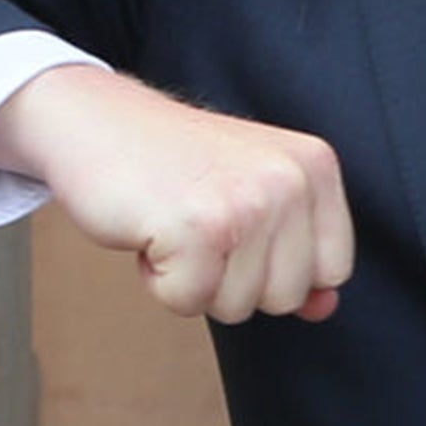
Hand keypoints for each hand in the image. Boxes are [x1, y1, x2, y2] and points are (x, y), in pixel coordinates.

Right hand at [0, 65, 351, 322]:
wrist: (93, 118)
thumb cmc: (168, 160)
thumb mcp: (248, 192)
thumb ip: (295, 248)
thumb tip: (323, 308)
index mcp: (313, 166)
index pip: (332, 269)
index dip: (274, 266)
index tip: (233, 223)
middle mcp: (289, 180)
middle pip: (286, 297)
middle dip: (231, 277)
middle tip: (195, 220)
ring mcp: (245, 203)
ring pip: (238, 307)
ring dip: (192, 277)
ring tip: (172, 222)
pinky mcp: (197, 227)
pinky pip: (187, 302)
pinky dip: (158, 279)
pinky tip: (149, 228)